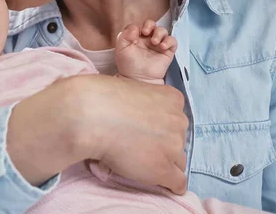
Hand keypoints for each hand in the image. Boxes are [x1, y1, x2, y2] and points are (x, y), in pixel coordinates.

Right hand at [78, 75, 187, 193]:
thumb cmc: (105, 99)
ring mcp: (173, 147)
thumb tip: (139, 118)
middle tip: (143, 147)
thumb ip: (145, 103)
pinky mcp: (164, 169)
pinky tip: (166, 187)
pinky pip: (178, 182)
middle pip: (179, 140)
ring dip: (166, 163)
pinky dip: (172, 186)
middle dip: (165, 144)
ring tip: (146, 165)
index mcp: (173, 99)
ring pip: (178, 161)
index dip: (163, 128)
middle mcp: (178, 122)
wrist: (95, 117)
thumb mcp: (135, 89)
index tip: (149, 132)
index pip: (176, 120)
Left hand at [116, 21, 176, 80]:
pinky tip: (162, 46)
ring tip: (154, 42)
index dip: (137, 27)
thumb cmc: (128, 65)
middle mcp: (147, 39)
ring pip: (163, 30)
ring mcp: (157, 44)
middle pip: (152, 24)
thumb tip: (135, 28)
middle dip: (150, 25)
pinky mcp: (167, 51)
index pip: (138, 25)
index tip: (134, 36)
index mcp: (135, 37)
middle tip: (146, 32)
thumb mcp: (121, 49)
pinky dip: (169, 41)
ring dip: (159, 33)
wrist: (138, 79)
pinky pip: (172, 41)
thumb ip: (125, 36)